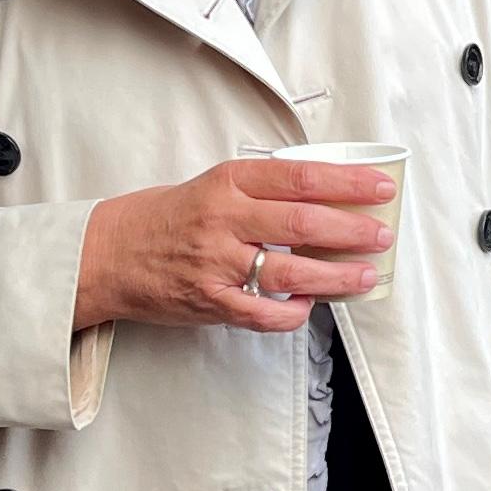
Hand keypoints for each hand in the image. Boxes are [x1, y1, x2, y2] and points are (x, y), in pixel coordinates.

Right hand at [75, 158, 394, 332]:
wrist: (108, 254)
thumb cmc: (166, 218)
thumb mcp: (213, 186)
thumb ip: (262, 192)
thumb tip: (326, 199)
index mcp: (228, 182)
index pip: (300, 177)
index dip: (347, 183)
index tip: (379, 188)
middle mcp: (223, 219)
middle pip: (303, 223)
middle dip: (352, 230)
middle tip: (381, 234)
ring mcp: (217, 263)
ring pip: (291, 272)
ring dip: (337, 276)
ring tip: (365, 275)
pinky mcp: (210, 302)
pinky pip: (264, 313)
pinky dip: (294, 312)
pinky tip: (311, 306)